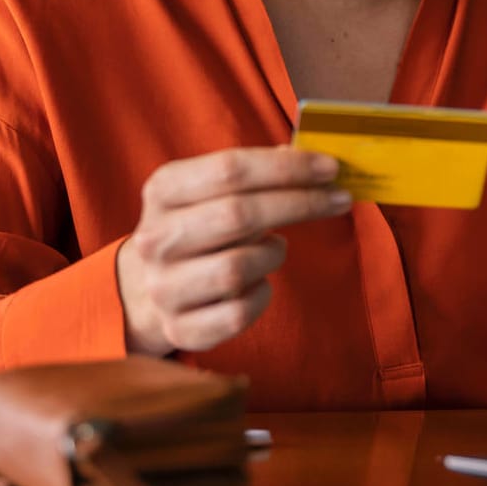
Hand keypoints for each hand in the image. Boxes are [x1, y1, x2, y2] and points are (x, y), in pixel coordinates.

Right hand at [117, 147, 351, 355]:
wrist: (148, 289)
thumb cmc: (197, 229)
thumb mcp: (209, 191)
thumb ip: (256, 173)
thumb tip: (310, 157)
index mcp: (162, 191)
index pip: (230, 170)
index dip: (286, 167)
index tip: (330, 167)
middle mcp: (155, 239)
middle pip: (238, 215)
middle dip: (299, 204)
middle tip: (338, 199)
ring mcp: (163, 287)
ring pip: (238, 268)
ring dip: (272, 255)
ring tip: (275, 248)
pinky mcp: (180, 328)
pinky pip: (238, 313)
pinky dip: (262, 296)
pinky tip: (259, 284)